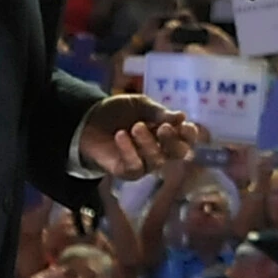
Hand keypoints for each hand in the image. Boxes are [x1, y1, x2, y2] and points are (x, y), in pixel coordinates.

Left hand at [79, 97, 195, 178]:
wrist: (88, 120)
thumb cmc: (117, 112)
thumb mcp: (138, 105)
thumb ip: (158, 112)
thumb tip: (181, 117)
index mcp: (167, 132)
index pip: (186, 138)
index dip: (190, 134)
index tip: (185, 125)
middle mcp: (160, 150)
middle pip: (179, 153)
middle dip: (174, 141)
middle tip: (163, 128)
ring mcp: (145, 163)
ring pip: (157, 160)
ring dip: (149, 143)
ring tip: (136, 127)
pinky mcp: (127, 172)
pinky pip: (135, 167)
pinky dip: (129, 151)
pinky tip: (121, 135)